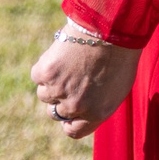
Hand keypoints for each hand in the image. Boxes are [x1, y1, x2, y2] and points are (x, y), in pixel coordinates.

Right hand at [29, 20, 141, 139]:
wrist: (111, 28)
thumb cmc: (120, 54)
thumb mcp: (118, 86)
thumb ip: (98, 103)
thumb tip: (85, 109)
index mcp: (97, 114)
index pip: (73, 131)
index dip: (69, 122)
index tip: (69, 113)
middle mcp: (76, 107)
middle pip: (56, 113)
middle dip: (62, 99)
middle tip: (71, 78)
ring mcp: (58, 91)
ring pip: (44, 94)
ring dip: (53, 82)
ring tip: (70, 63)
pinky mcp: (45, 74)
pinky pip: (38, 76)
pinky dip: (46, 66)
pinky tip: (61, 54)